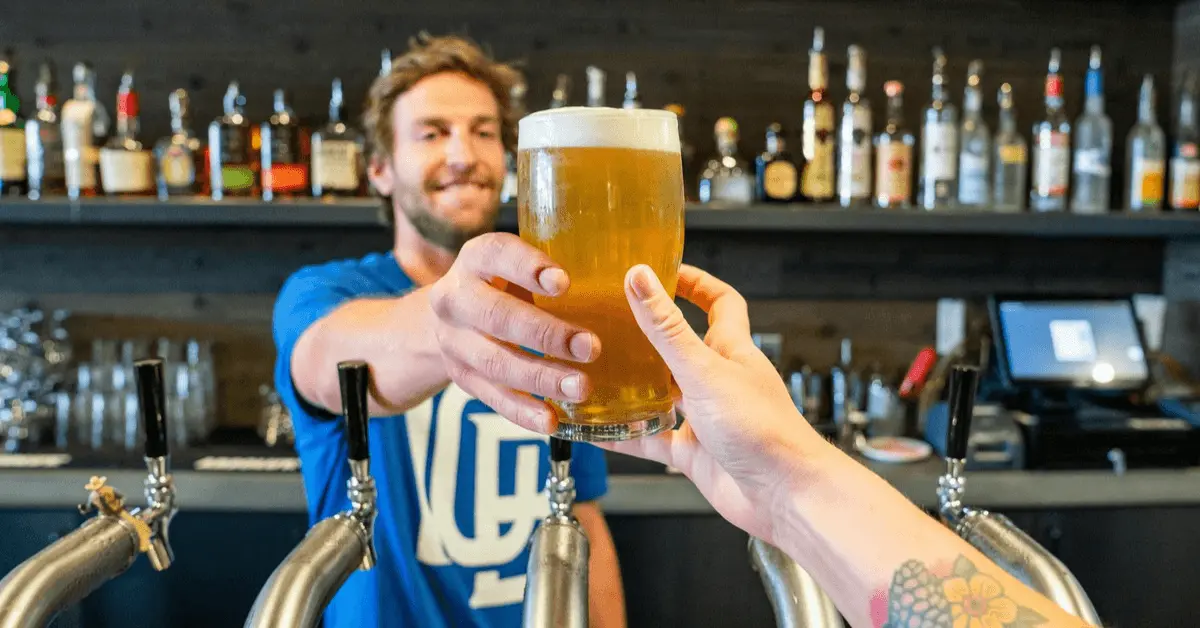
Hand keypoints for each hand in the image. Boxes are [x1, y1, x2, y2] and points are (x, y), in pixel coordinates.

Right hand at [428, 233, 598, 428]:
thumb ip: (560, 268)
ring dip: (541, 377)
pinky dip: (523, 411)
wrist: (454, 317)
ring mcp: (453, 341)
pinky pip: (492, 397)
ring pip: (495, 362)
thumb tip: (637, 277)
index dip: (528, 268)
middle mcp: (455, 298)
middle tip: (590, 347)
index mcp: (477, 258)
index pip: (497, 254)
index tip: (564, 282)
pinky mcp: (461, 377)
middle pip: (497, 316)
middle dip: (545, 334)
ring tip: (581, 387)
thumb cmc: (508, 284)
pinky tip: (551, 420)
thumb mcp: (522, 264)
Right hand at [603, 265, 832, 544]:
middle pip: (681, 346)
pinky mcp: (693, 453)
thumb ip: (667, 328)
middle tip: (612, 319)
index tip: (663, 270)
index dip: (695, 283)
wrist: (784, 495)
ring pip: (661, 393)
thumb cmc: (762, 429)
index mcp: (731, 349)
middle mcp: (718, 380)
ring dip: (632, 384)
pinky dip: (625, 434)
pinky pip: (651, 439)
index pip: (719, 302)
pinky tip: (597, 430)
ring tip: (595, 370)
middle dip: (648, 333)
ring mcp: (704, 417)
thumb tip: (640, 277)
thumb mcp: (704, 370)